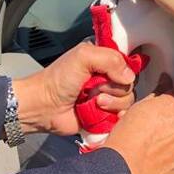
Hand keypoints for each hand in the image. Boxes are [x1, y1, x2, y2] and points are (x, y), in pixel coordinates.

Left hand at [11, 42, 135, 136]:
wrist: (44, 107)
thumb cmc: (57, 79)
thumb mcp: (83, 56)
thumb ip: (110, 59)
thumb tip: (129, 76)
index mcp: (103, 59)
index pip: (128, 61)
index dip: (125, 68)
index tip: (113, 73)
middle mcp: (107, 77)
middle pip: (130, 83)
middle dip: (115, 88)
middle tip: (97, 89)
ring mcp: (107, 97)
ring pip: (127, 100)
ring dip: (113, 103)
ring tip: (95, 103)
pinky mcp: (105, 115)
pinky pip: (122, 117)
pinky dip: (115, 117)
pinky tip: (103, 114)